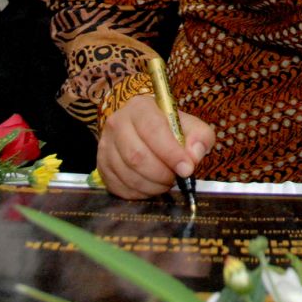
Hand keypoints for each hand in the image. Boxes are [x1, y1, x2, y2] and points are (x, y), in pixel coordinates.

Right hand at [96, 94, 214, 199]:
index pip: (153, 130)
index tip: (187, 169)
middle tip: (176, 178)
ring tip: (165, 182)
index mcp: (140, 107)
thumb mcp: (189, 125)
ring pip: (128, 174)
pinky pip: (119, 187)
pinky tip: (151, 186)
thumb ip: (199, 137)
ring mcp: (106, 145)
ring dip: (152, 186)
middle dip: (162, 174)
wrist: (142, 128)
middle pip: (137, 156)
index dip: (171, 153)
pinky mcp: (101, 166)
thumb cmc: (168, 127)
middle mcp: (117, 123)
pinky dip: (139, 193)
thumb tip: (193, 157)